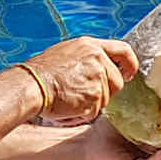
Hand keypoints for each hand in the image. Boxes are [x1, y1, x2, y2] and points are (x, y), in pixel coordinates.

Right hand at [24, 37, 138, 126]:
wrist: (30, 86)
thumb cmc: (41, 73)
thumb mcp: (67, 53)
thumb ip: (88, 58)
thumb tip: (104, 67)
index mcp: (91, 46)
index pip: (124, 50)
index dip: (130, 64)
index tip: (128, 73)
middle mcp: (98, 60)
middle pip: (117, 81)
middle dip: (106, 90)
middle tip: (83, 93)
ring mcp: (98, 79)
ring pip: (107, 98)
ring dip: (92, 102)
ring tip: (70, 98)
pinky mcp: (95, 97)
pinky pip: (96, 110)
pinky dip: (83, 113)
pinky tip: (68, 106)